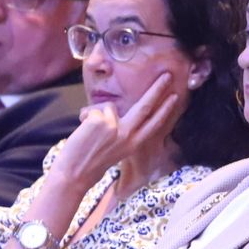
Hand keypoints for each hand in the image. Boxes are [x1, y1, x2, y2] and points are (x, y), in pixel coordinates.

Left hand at [50, 74, 179, 185]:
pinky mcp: (99, 120)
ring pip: (108, 106)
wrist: (73, 174)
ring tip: (88, 133)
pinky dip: (84, 117)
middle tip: (167, 74)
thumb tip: (118, 112)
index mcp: (133, 144)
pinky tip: (82, 132)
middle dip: (157, 89)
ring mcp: (114, 126)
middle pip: (145, 106)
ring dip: (95, 114)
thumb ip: (122, 132)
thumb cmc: (91, 163)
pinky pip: (92, 109)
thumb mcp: (116, 150)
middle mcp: (127, 135)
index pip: (153, 124)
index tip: (175, 97)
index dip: (165, 109)